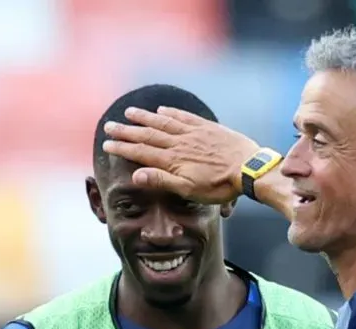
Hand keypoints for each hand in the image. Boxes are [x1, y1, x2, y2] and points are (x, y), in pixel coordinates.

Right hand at [102, 107, 260, 204]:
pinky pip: (184, 117)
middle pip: (147, 135)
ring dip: (144, 118)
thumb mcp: (189, 190)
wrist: (248, 169)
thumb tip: (136, 175)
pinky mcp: (207, 128)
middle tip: (108, 126)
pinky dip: (170, 113)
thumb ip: (162, 181)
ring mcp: (193, 133)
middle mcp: (179, 143)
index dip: (122, 148)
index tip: (106, 145)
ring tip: (129, 112)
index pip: (141, 152)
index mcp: (172, 160)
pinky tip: (161, 110)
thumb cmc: (219, 186)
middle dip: (126, 131)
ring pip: (162, 123)